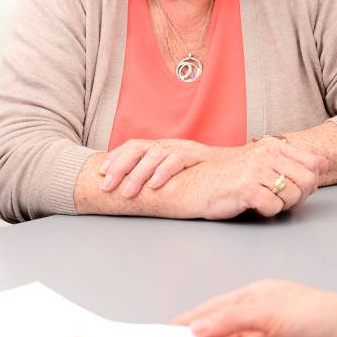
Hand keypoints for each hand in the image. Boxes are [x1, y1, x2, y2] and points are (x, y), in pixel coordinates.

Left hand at [99, 138, 213, 196]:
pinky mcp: (197, 155)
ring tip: (128, 192)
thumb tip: (132, 188)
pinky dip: (164, 172)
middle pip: (138, 149)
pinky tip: (155, 185)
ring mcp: (183, 147)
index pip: (133, 146)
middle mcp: (169, 144)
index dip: (115, 157)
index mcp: (161, 146)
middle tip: (106, 186)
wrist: (235, 166)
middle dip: (119, 167)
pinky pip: (177, 160)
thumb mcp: (174, 173)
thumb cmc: (201, 173)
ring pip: (155, 155)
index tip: (101, 172)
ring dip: (138, 174)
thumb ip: (156, 176)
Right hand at [174, 137, 326, 218]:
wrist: (194, 186)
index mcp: (271, 146)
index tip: (296, 187)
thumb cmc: (228, 178)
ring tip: (266, 201)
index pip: (313, 163)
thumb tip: (324, 163)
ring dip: (283, 205)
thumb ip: (292, 161)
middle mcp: (265, 154)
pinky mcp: (246, 189)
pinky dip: (268, 211)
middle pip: (307, 180)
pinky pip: (274, 206)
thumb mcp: (261, 163)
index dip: (311, 180)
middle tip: (282, 200)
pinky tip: (255, 206)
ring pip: (293, 195)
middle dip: (300, 196)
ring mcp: (255, 170)